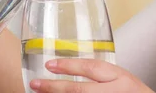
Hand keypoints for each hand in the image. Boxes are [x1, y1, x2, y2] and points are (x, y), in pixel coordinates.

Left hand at [29, 59, 153, 92]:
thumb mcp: (121, 78)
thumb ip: (101, 75)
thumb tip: (70, 69)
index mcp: (120, 77)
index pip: (92, 69)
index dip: (69, 66)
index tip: (50, 64)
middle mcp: (114, 91)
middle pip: (79, 90)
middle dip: (54, 87)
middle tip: (35, 84)